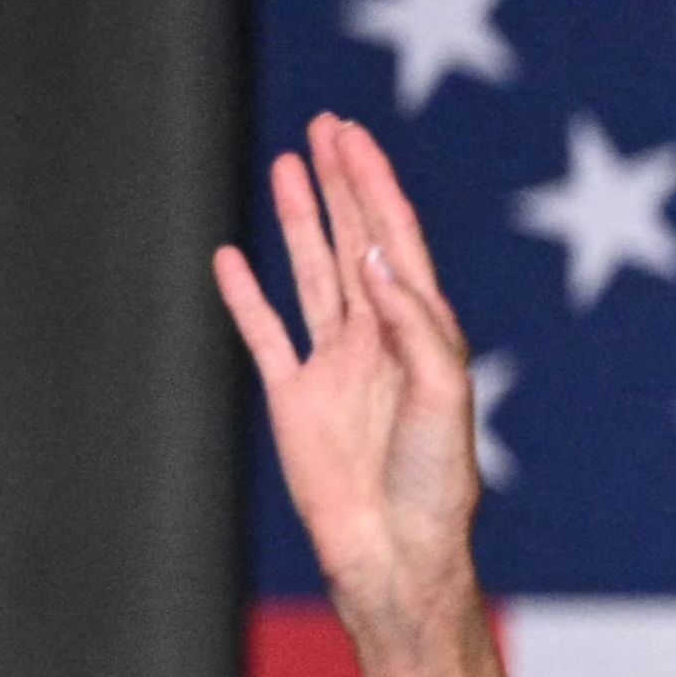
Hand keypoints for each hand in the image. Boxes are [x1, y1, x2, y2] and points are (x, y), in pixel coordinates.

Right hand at [212, 111, 484, 629]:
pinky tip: (232, 256)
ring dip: (298, 221)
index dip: (373, 185)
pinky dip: (247, 294)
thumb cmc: (436, 479)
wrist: (396, 550)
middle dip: (340, 182)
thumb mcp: (443, 395)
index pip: (394, 238)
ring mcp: (333, 364)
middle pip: (354, 239)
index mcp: (421, 329)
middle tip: (323, 126)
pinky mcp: (293, 398)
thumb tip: (375, 258)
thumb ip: (414, 325)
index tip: (351, 137)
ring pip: (311, 273)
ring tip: (285, 164)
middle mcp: (377, 337)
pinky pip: (265, 333)